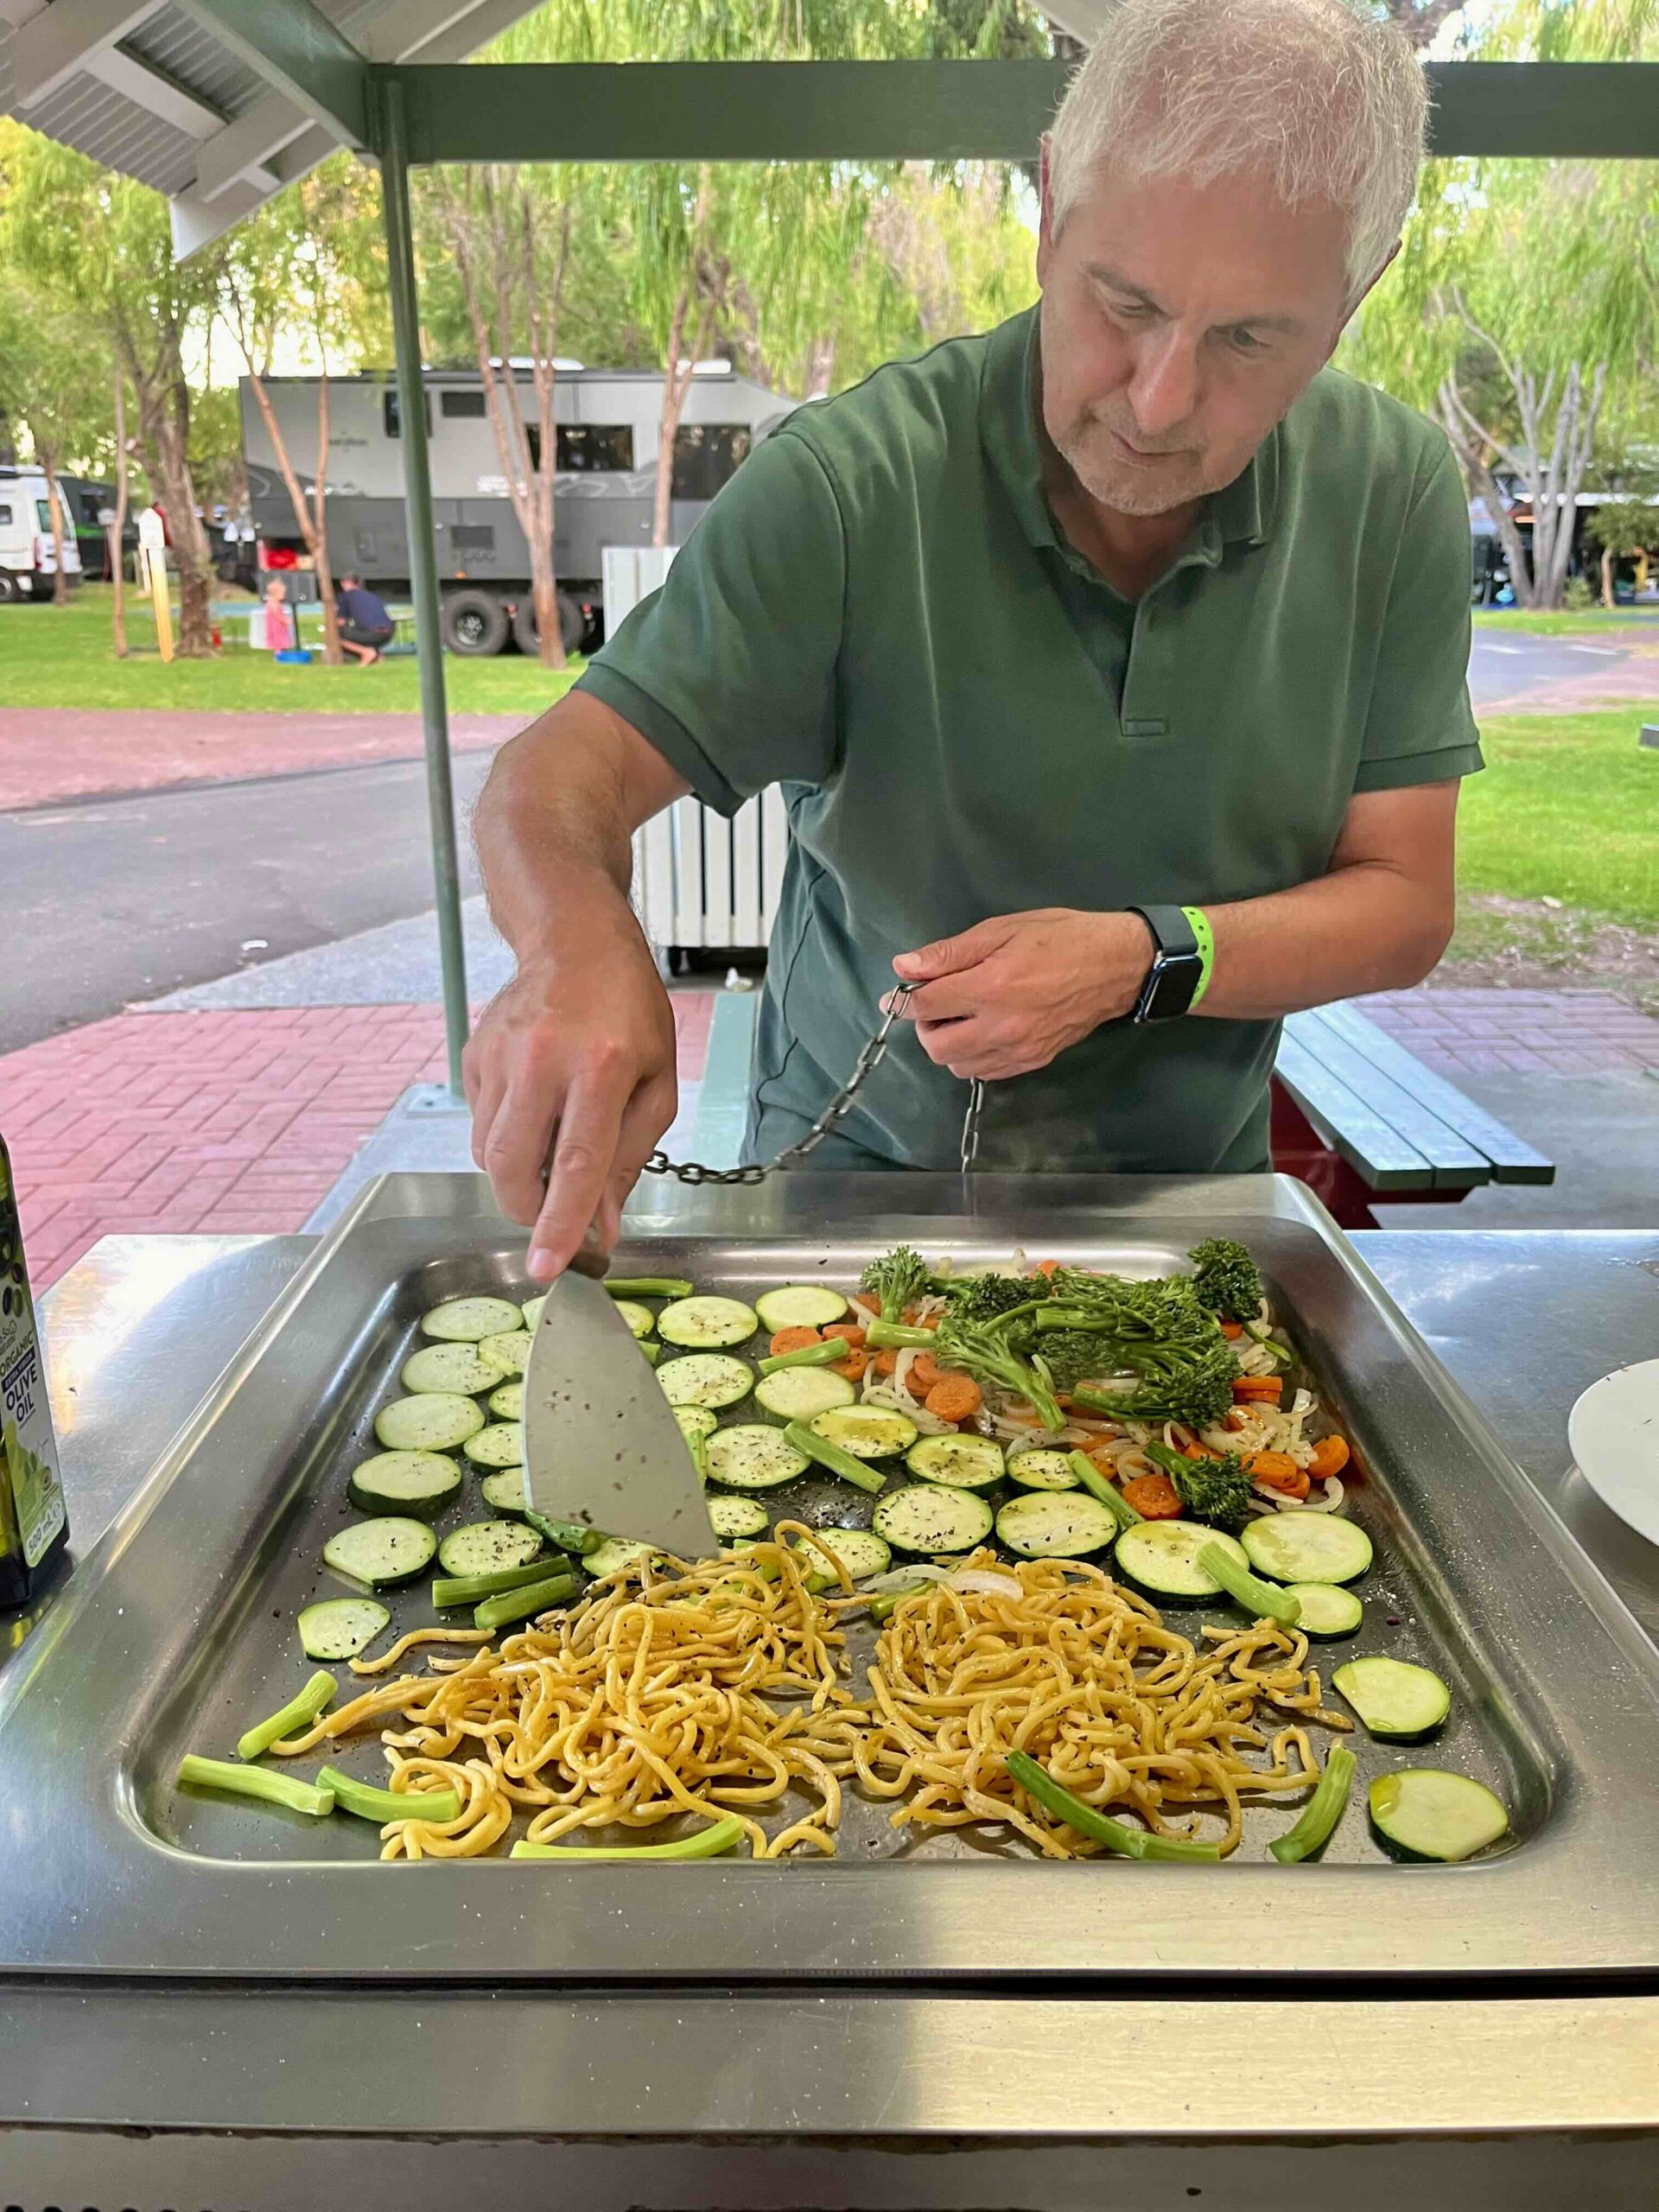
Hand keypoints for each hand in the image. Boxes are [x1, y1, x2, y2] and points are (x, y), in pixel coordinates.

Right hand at [463, 912, 678, 1279]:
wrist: (575, 941)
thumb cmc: (629, 1012)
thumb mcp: (656, 1082)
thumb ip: (629, 1158)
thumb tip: (602, 1226)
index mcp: (601, 1066)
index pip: (576, 1162)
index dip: (561, 1222)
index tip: (548, 1267)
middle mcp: (542, 1059)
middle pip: (515, 1167)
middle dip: (529, 1210)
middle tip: (553, 1216)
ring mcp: (500, 1056)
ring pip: (490, 1153)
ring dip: (518, 1175)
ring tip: (553, 1143)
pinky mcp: (473, 1055)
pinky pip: (481, 1124)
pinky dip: (505, 1138)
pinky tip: (534, 1109)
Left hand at [888, 909, 1151, 1079]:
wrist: (1117, 965)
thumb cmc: (1060, 937)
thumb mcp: (1001, 929)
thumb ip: (950, 953)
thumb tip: (904, 967)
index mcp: (990, 986)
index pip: (924, 1006)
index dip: (903, 1001)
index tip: (900, 995)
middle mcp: (1001, 1026)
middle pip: (935, 1046)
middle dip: (925, 1026)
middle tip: (938, 1004)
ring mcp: (1019, 1049)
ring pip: (958, 1066)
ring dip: (949, 1044)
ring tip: (963, 1017)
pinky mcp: (1033, 1061)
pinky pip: (986, 1073)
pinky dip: (974, 1057)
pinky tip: (984, 1031)